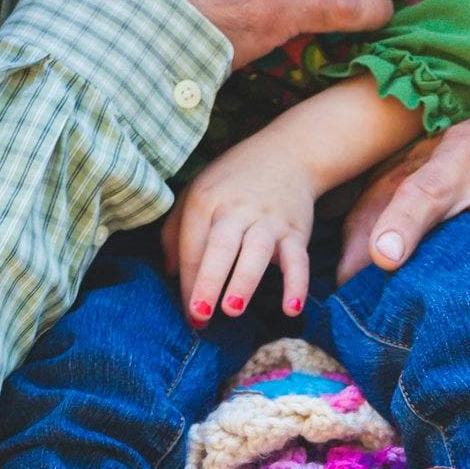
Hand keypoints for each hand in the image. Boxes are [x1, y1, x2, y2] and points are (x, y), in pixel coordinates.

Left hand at [164, 132, 318, 320]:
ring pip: (255, 251)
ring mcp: (268, 220)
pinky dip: (297, 284)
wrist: (288, 153)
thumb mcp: (197, 191)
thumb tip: (171, 273)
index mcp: (206, 201)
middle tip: (200, 313)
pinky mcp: (295, 231)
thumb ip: (176, 230)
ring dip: (244, 281)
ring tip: (232, 309)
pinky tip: (292, 309)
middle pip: (220, 247)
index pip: (192, 247)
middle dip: (208, 280)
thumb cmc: (233, 180)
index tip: (188, 315)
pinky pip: (298, 260)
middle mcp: (236, 210)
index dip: (188, 282)